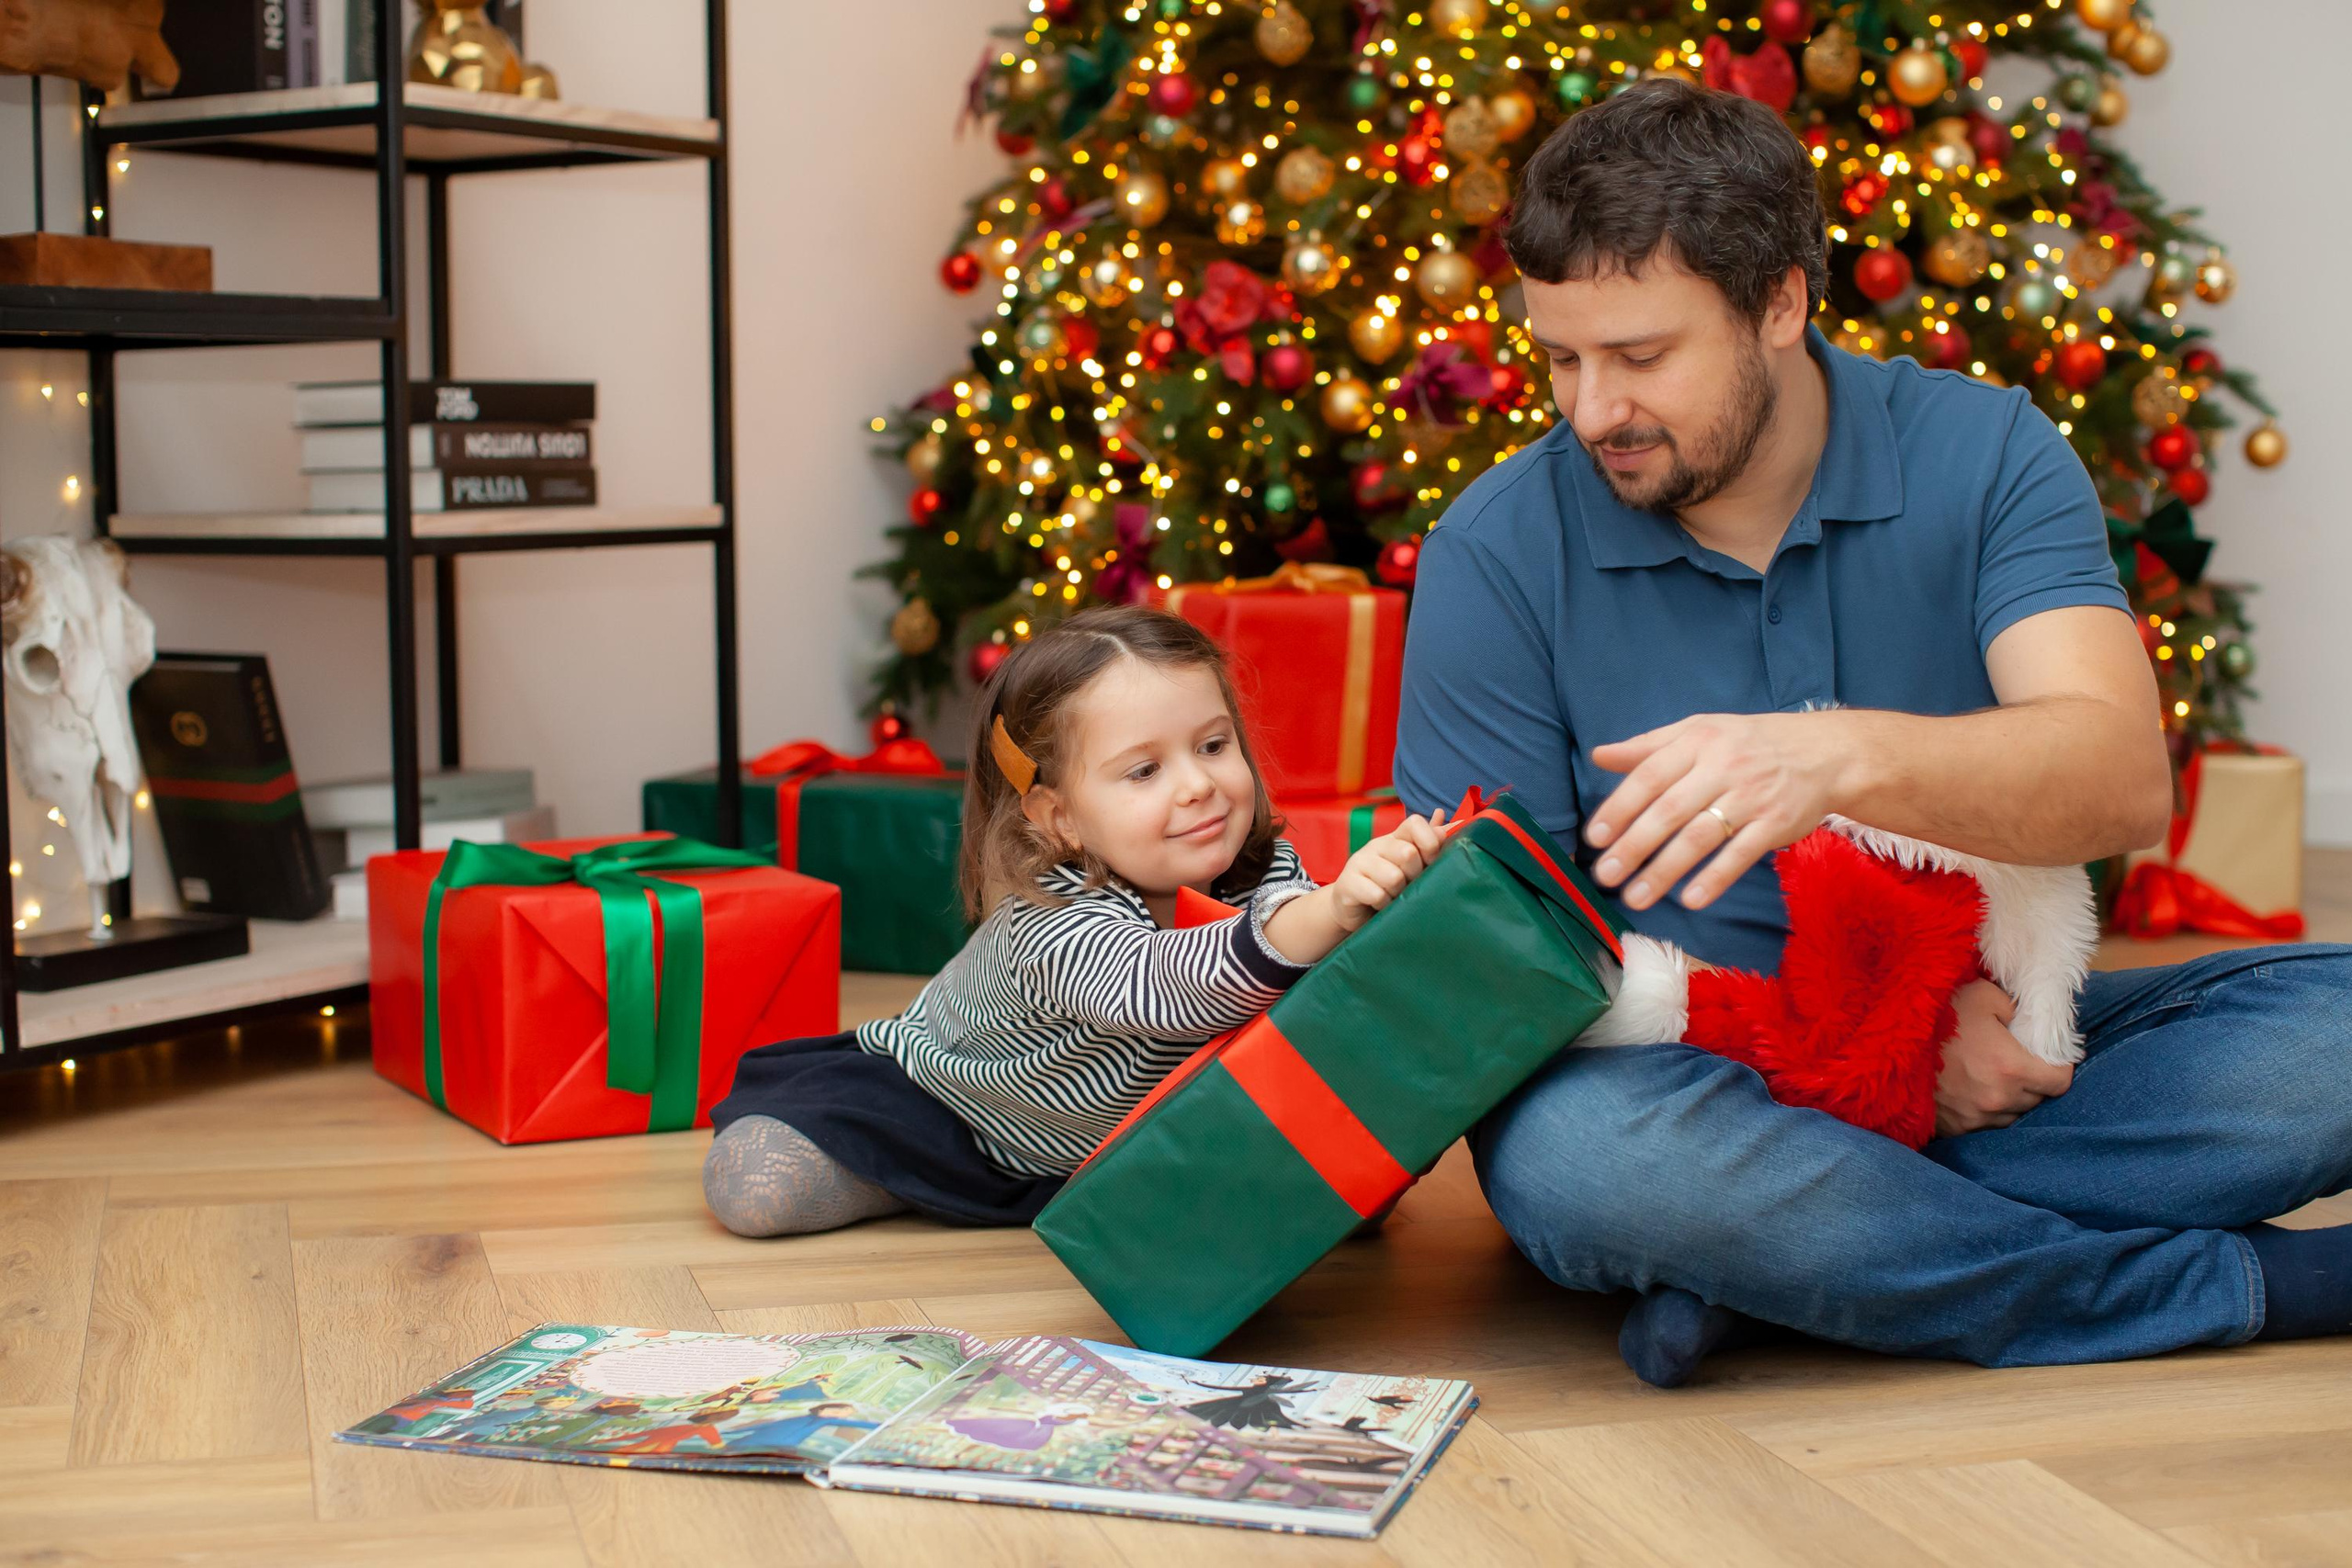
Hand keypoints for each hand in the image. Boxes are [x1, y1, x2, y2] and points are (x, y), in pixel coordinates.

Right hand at [1328, 811, 1447, 932]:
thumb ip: (1427, 843)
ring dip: (1397, 894)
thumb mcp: (1411, 865)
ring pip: (1394, 877)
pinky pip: (1377, 895)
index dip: (1430, 843)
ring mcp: (1360, 861)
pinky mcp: (1347, 882)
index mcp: (1395, 838)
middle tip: (1407, 885)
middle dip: (1414, 876)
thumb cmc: (1387, 885)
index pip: (1415, 823)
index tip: (1430, 863)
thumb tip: (1441, 814)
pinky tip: (1379, 904)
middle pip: (1408, 853)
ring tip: (1392, 896)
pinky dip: (1383, 904)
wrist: (1351, 907)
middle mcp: (1376, 845)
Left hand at [1585, 712, 1848, 911]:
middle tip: (1605, 876)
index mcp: (1697, 742)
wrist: (1824, 752)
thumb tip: (1599, 755)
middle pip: (1669, 811)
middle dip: (1634, 846)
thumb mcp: (1699, 730)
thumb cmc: (1748, 743)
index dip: (1620, 808)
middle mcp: (1722, 767)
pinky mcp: (1776, 824)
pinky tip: (1690, 900)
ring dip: (1665, 870)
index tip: (1595, 837)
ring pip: (1700, 837)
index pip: (1649, 776)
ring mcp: (1751, 797)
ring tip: (1635, 897)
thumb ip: (1648, 747)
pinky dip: (1715, 878)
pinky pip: (1741, 854)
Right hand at [1934, 980, 2073, 1136]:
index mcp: (2012, 1067)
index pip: (2060, 1081)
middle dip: (2033, 1080)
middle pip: (2037, 1098)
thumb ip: (2019, 1013)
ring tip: (1990, 1074)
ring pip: (2012, 1114)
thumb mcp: (1985, 995)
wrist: (1887, 1040)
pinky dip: (1984, 1109)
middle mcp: (1998, 1099)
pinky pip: (1985, 1124)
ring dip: (2009, 1097)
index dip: (2059, 1066)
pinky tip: (1970, 1089)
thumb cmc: (1938, 1014)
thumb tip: (2033, 1027)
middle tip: (2016, 1059)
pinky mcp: (1956, 1128)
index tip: (2048, 1056)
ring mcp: (1976, 1118)